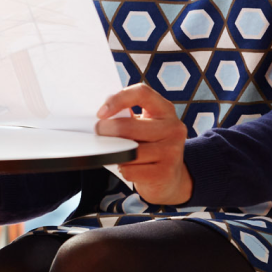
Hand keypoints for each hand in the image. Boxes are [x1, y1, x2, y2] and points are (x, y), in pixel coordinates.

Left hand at [95, 84, 192, 205]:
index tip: (101, 113)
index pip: (141, 93)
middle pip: (129, 126)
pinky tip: (129, 167)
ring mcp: (172, 151)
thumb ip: (128, 115)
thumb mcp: (145, 125)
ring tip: (118, 152)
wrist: (171, 177)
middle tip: (98, 133)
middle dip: (106, 130)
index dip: (118, 100)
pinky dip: (123, 169)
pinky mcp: (165, 173)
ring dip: (116, 153)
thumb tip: (102, 115)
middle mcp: (173, 128)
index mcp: (165, 109)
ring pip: (128, 151)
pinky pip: (130, 170)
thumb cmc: (150, 145)